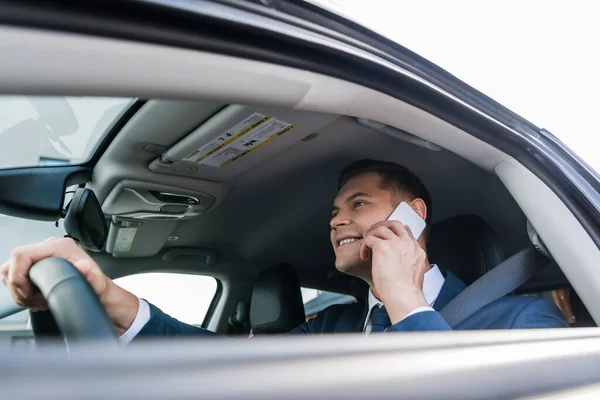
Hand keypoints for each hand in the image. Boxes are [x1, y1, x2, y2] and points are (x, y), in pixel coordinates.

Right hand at [0, 237, 138, 334]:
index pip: (21, 254)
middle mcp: (48, 248)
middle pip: (12, 264)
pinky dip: (22, 292)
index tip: (27, 292)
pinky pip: (17, 279)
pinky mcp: (38, 267)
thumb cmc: (97, 287)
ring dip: (20, 291)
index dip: (17, 275)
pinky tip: (37, 298)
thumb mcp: (96, 282)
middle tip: (34, 299)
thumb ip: (91, 274)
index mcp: (58, 246)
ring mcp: (42, 257)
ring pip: (11, 273)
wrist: (100, 293)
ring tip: (37, 300)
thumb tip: (83, 267)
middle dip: (19, 287)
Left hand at [359, 220, 428, 323]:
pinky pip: (369, 239)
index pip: (407, 232)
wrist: (403, 294)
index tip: (389, 237)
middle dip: (383, 225)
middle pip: (395, 224)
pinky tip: (364, 256)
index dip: (396, 232)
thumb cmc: (407, 291)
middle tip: (374, 232)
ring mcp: (395, 243)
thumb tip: (404, 267)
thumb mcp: (417, 274)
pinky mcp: (382, 246)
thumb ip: (411, 264)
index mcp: (416, 250)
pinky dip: (364, 246)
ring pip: (381, 228)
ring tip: (367, 243)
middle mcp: (407, 243)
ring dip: (371, 234)